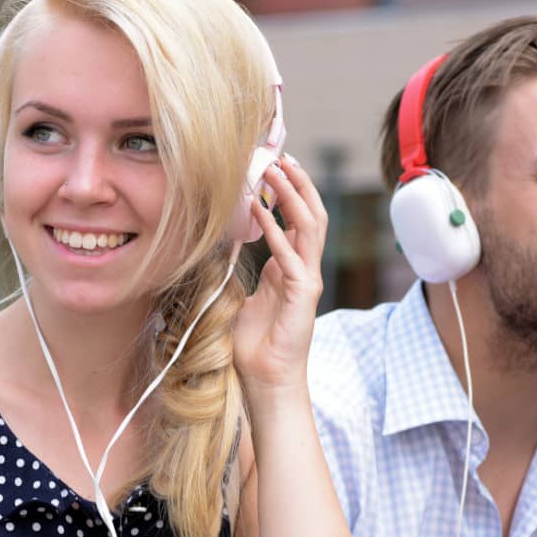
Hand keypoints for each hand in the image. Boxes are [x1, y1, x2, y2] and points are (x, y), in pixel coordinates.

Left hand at [233, 157, 327, 394]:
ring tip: (274, 171)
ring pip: (310, 225)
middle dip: (298, 182)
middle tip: (280, 155)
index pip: (297, 219)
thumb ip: (244, 272)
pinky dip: (276, 230)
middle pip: (311, 213)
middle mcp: (304, 268)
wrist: (267, 381)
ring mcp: (307, 279)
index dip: (288, 191)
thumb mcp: (244, 298)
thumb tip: (224, 248)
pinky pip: (291, 255)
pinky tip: (259, 211)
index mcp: (290, 268)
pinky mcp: (303, 294)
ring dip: (292, 195)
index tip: (273, 165)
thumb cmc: (253, 345)